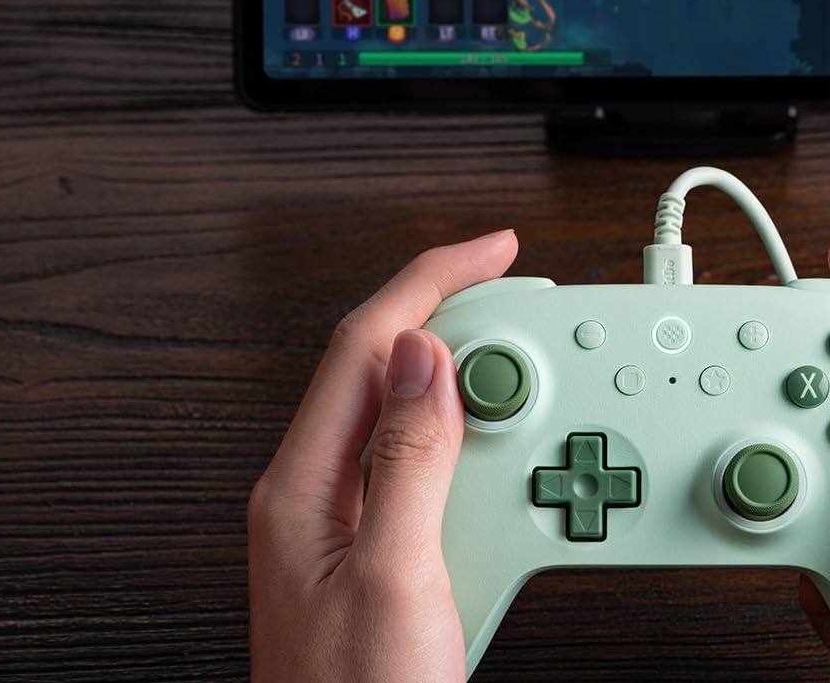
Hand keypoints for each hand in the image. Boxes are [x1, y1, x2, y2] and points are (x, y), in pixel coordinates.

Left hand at [248, 230, 517, 682]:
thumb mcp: (396, 580)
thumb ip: (408, 461)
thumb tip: (423, 360)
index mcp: (300, 487)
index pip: (362, 346)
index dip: (428, 281)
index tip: (491, 250)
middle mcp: (315, 496)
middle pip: (386, 372)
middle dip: (460, 328)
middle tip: (525, 310)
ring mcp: (345, 526)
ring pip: (412, 422)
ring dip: (476, 396)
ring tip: (528, 387)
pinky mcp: (379, 554)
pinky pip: (426, 475)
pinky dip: (476, 455)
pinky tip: (508, 465)